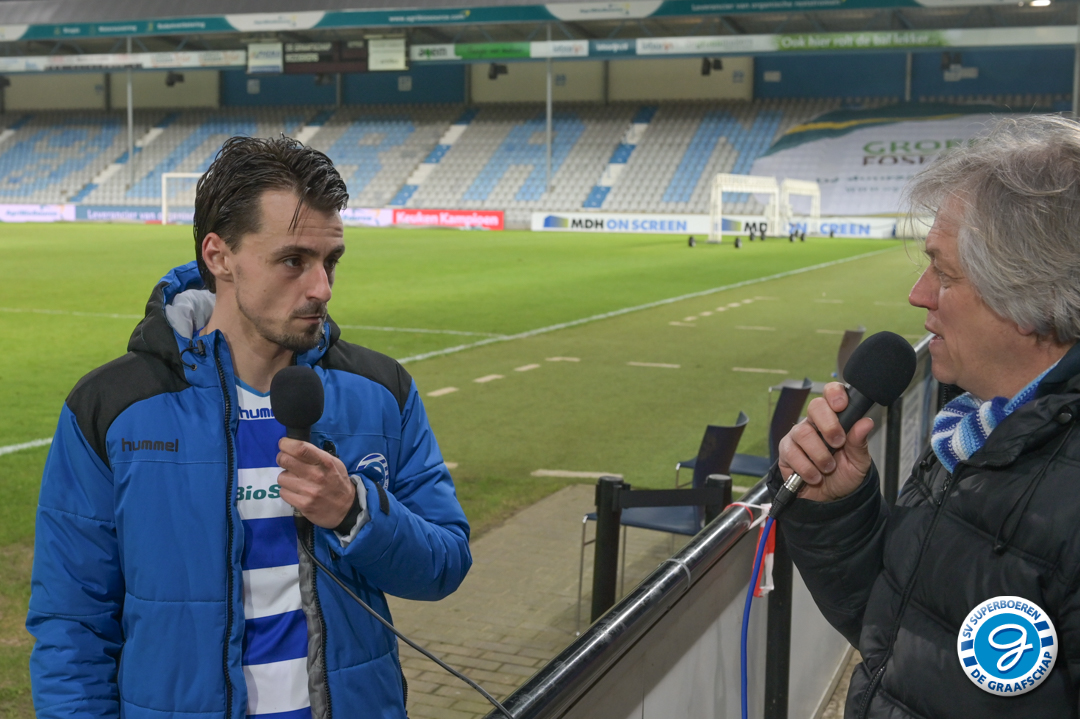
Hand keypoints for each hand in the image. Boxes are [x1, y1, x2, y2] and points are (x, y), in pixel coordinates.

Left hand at [276, 438, 355, 528]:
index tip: (284, 444)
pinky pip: (283, 492)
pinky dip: (287, 491)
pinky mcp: (302, 504)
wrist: (346, 508)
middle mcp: (317, 475)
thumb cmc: (337, 481)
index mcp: (325, 462)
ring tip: (296, 480)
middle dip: (282, 458)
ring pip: (282, 477)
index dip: (287, 444)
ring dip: (286, 477)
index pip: (301, 448)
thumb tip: (293, 447)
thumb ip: (316, 455)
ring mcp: (309, 491)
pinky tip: (296, 492)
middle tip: (286, 461)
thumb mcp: (334, 463)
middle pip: (285, 460)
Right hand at [777, 382, 873, 502]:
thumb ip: (859, 442)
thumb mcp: (858, 461)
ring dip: (819, 454)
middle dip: (829, 425)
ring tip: (828, 468)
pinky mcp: (785, 452)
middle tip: (838, 444)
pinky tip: (815, 476)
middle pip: (815, 406)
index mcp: (834, 419)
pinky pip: (792, 453)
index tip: (841, 405)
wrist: (830, 499)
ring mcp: (797, 436)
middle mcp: (814, 423)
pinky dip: (807, 468)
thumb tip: (866, 422)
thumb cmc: (844, 475)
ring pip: (803, 433)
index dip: (834, 394)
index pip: (831, 393)